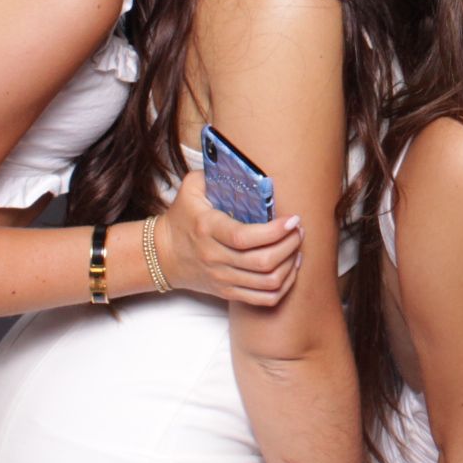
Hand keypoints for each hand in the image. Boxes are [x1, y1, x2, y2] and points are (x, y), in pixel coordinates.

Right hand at [154, 170, 303, 305]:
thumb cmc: (183, 216)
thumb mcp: (191, 188)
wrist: (162, 254)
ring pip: (267, 282)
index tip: (293, 219)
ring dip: (290, 264)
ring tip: (297, 246)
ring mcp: (222, 278)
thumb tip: (243, 164)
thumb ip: (214, 173)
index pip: (244, 237)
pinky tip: (289, 268)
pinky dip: (283, 286)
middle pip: (262, 261)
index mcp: (208, 228)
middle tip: (299, 230)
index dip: (274, 231)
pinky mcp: (227, 292)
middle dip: (290, 245)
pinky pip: (263, 299)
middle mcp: (215, 257)